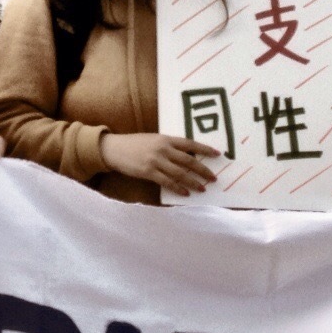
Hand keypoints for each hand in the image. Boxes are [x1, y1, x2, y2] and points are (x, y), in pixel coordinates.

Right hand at [99, 132, 220, 195]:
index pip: (190, 144)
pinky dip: (178, 188)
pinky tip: (185, 193)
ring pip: (180, 173)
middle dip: (203, 170)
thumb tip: (186, 155)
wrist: (114, 149)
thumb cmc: (134, 144)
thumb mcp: (152, 139)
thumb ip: (168, 145)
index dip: (205, 149)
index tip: (218, 155)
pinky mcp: (148, 172)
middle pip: (188, 161)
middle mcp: (163, 149)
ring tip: (202, 189)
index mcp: (165, 139)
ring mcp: (156, 161)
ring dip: (193, 182)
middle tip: (213, 178)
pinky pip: (167, 182)